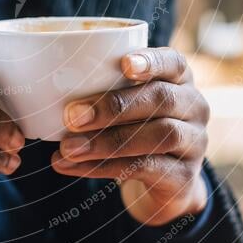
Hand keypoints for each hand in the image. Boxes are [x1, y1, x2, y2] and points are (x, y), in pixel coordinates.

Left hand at [51, 47, 208, 225]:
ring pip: (157, 135)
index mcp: (179, 80)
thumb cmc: (135, 127)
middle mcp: (194, 106)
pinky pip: (147, 168)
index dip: (150, 61)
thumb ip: (103, 89)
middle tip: (71, 115)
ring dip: (106, 141)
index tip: (123, 64)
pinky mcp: (184, 177)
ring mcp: (195, 143)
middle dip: (113, 106)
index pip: (173, 62)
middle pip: (160, 99)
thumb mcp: (127, 104)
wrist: (164, 181)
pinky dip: (105, 167)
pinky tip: (73, 166)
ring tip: (67, 147)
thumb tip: (47, 87)